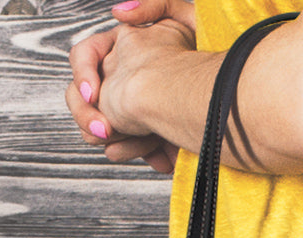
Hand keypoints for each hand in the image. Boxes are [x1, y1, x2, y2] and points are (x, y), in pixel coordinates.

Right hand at [67, 0, 196, 173]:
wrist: (221, 105)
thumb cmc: (208, 62)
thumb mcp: (185, 20)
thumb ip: (154, 6)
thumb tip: (118, 13)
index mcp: (124, 51)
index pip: (83, 57)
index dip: (83, 74)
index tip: (95, 95)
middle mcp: (121, 81)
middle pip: (81, 101)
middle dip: (89, 118)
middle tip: (105, 132)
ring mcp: (128, 112)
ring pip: (99, 131)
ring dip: (120, 140)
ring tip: (146, 144)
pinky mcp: (143, 137)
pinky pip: (124, 151)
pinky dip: (140, 153)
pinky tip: (161, 158)